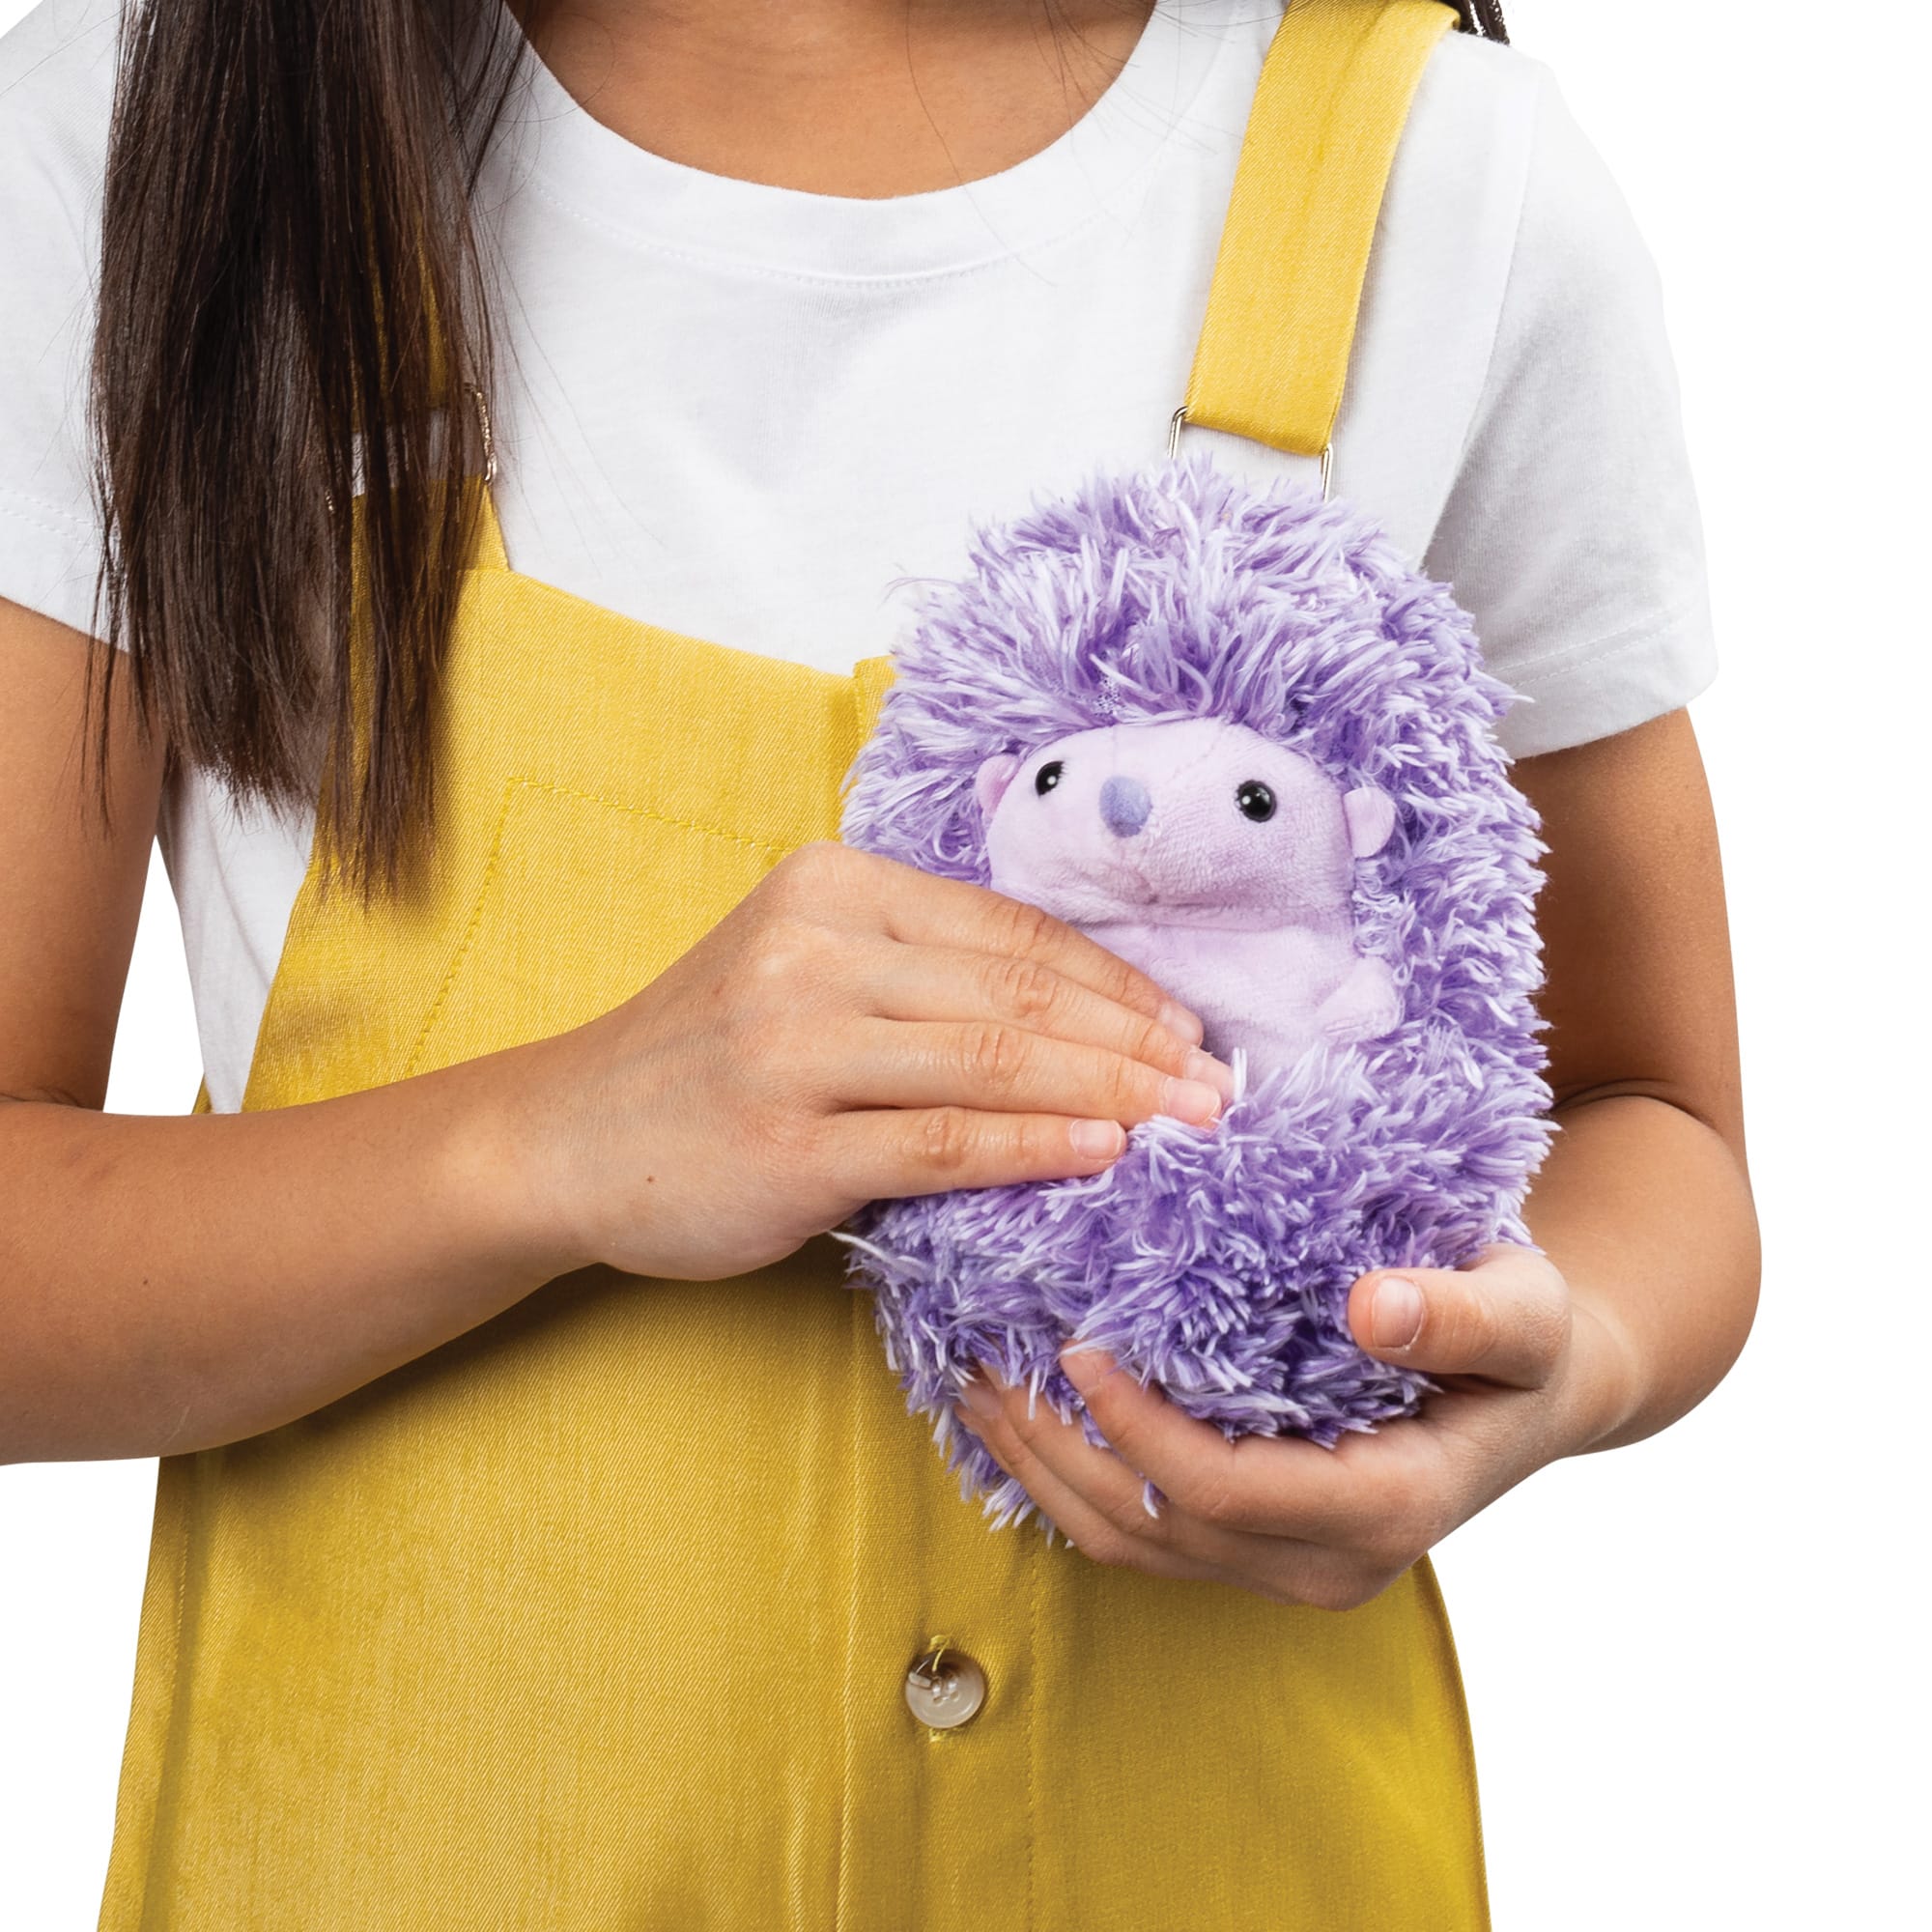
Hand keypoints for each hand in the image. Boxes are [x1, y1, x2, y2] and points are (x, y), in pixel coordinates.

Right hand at [516, 841, 1234, 1281]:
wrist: (568, 1137)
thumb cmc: (709, 1055)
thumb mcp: (803, 968)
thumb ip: (920, 970)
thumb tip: (1087, 1012)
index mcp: (830, 885)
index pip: (1012, 930)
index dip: (1117, 981)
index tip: (1189, 1026)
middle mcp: (813, 948)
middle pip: (1017, 993)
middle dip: (1137, 1041)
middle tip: (1219, 1085)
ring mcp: (794, 1045)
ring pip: (995, 1061)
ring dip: (1113, 1094)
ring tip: (1190, 1123)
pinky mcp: (786, 1143)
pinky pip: (944, 1141)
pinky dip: (1036, 1145)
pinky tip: (1103, 1154)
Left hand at [956, 1243, 1638, 1607]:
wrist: (1535, 1386)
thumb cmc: (1527, 1335)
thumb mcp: (1520, 1309)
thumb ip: (1459, 1316)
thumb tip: (1376, 1309)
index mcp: (1386, 1511)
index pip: (1223, 1490)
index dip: (1137, 1428)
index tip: (1075, 1346)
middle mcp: (1327, 1565)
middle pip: (1155, 1525)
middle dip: (1055, 1447)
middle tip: (980, 1357)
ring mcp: (1286, 1569)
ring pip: (1130, 1543)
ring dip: (1040, 1467)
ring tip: (972, 1381)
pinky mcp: (1253, 1550)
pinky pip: (1140, 1533)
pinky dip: (1068, 1480)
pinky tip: (1019, 1416)